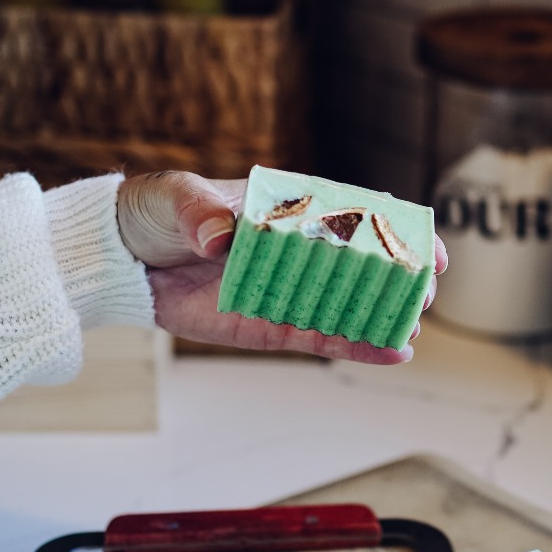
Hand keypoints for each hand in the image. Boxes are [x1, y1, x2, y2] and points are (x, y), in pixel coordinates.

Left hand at [116, 171, 446, 362]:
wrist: (121, 258)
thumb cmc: (156, 213)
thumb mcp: (176, 198)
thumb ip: (202, 212)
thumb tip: (220, 235)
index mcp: (288, 207)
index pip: (355, 213)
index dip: (398, 230)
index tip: (430, 248)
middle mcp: (299, 249)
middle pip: (364, 264)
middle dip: (401, 279)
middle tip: (426, 295)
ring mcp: (288, 289)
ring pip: (349, 305)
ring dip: (384, 317)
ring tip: (411, 331)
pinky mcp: (271, 324)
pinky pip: (321, 337)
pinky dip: (355, 345)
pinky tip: (390, 352)